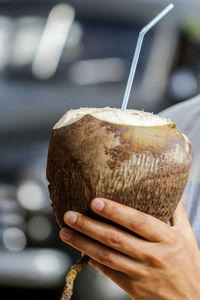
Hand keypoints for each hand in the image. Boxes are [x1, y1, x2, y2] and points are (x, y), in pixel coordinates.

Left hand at [60, 199, 199, 299]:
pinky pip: (108, 271)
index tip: (94, 202)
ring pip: (106, 256)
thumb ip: (177, 214)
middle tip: (70, 215)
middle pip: (115, 238)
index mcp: (166, 239)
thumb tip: (169, 192)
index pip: (136, 221)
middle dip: (89, 225)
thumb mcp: (188, 237)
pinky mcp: (133, 288)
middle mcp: (152, 255)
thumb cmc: (190, 266)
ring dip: (83, 243)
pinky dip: (93, 260)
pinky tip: (80, 250)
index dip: (114, 211)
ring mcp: (141, 273)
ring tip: (65, 232)